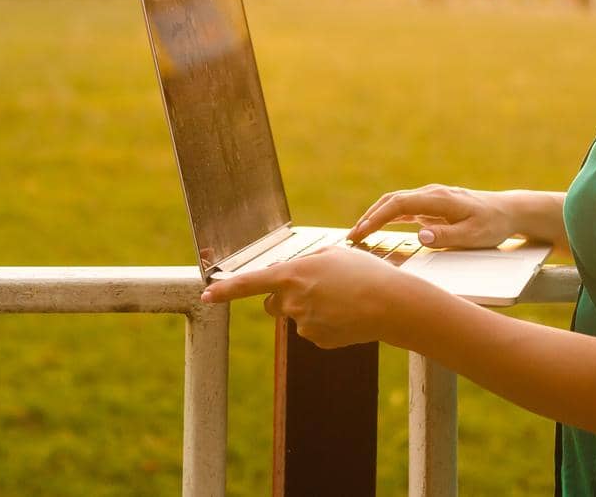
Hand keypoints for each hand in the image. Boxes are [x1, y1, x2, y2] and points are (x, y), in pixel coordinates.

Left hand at [199, 244, 414, 348]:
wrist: (391, 305)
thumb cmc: (363, 272)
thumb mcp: (333, 254)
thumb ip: (306, 264)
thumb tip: (295, 278)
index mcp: (291, 276)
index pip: (249, 284)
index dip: (224, 290)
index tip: (205, 295)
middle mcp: (292, 302)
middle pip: (273, 303)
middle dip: (285, 297)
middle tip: (316, 286)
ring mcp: (304, 325)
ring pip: (297, 316)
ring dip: (312, 308)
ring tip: (343, 298)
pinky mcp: (319, 341)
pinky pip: (314, 330)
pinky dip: (327, 322)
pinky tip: (347, 315)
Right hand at [348, 183, 514, 248]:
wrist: (507, 211)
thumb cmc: (492, 225)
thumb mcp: (475, 235)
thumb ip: (448, 236)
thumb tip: (421, 235)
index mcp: (439, 199)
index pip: (399, 205)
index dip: (377, 218)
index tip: (361, 233)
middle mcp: (431, 194)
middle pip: (391, 201)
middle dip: (369, 217)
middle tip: (351, 237)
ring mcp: (430, 198)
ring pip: (394, 203)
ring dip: (374, 216)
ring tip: (357, 234)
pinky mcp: (430, 206)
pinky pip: (402, 209)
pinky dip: (385, 217)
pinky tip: (374, 227)